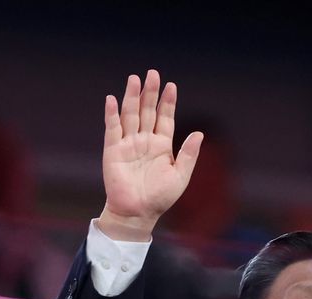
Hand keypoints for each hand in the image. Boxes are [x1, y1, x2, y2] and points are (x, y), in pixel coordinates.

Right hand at [98, 70, 203, 241]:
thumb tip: (199, 133)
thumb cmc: (160, 198)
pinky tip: (112, 99)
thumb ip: (188, 154)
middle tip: (153, 73)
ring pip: (131, 115)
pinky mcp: (113, 151)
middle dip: (150, 93)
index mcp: (162, 146)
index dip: (168, 102)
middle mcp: (145, 141)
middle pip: (148, 111)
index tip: (171, 86)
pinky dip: (112, 114)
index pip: (165, 118)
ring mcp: (128, 144)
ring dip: (132, 97)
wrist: (138, 213)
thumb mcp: (180, 176)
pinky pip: (112, 129)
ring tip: (134, 79)